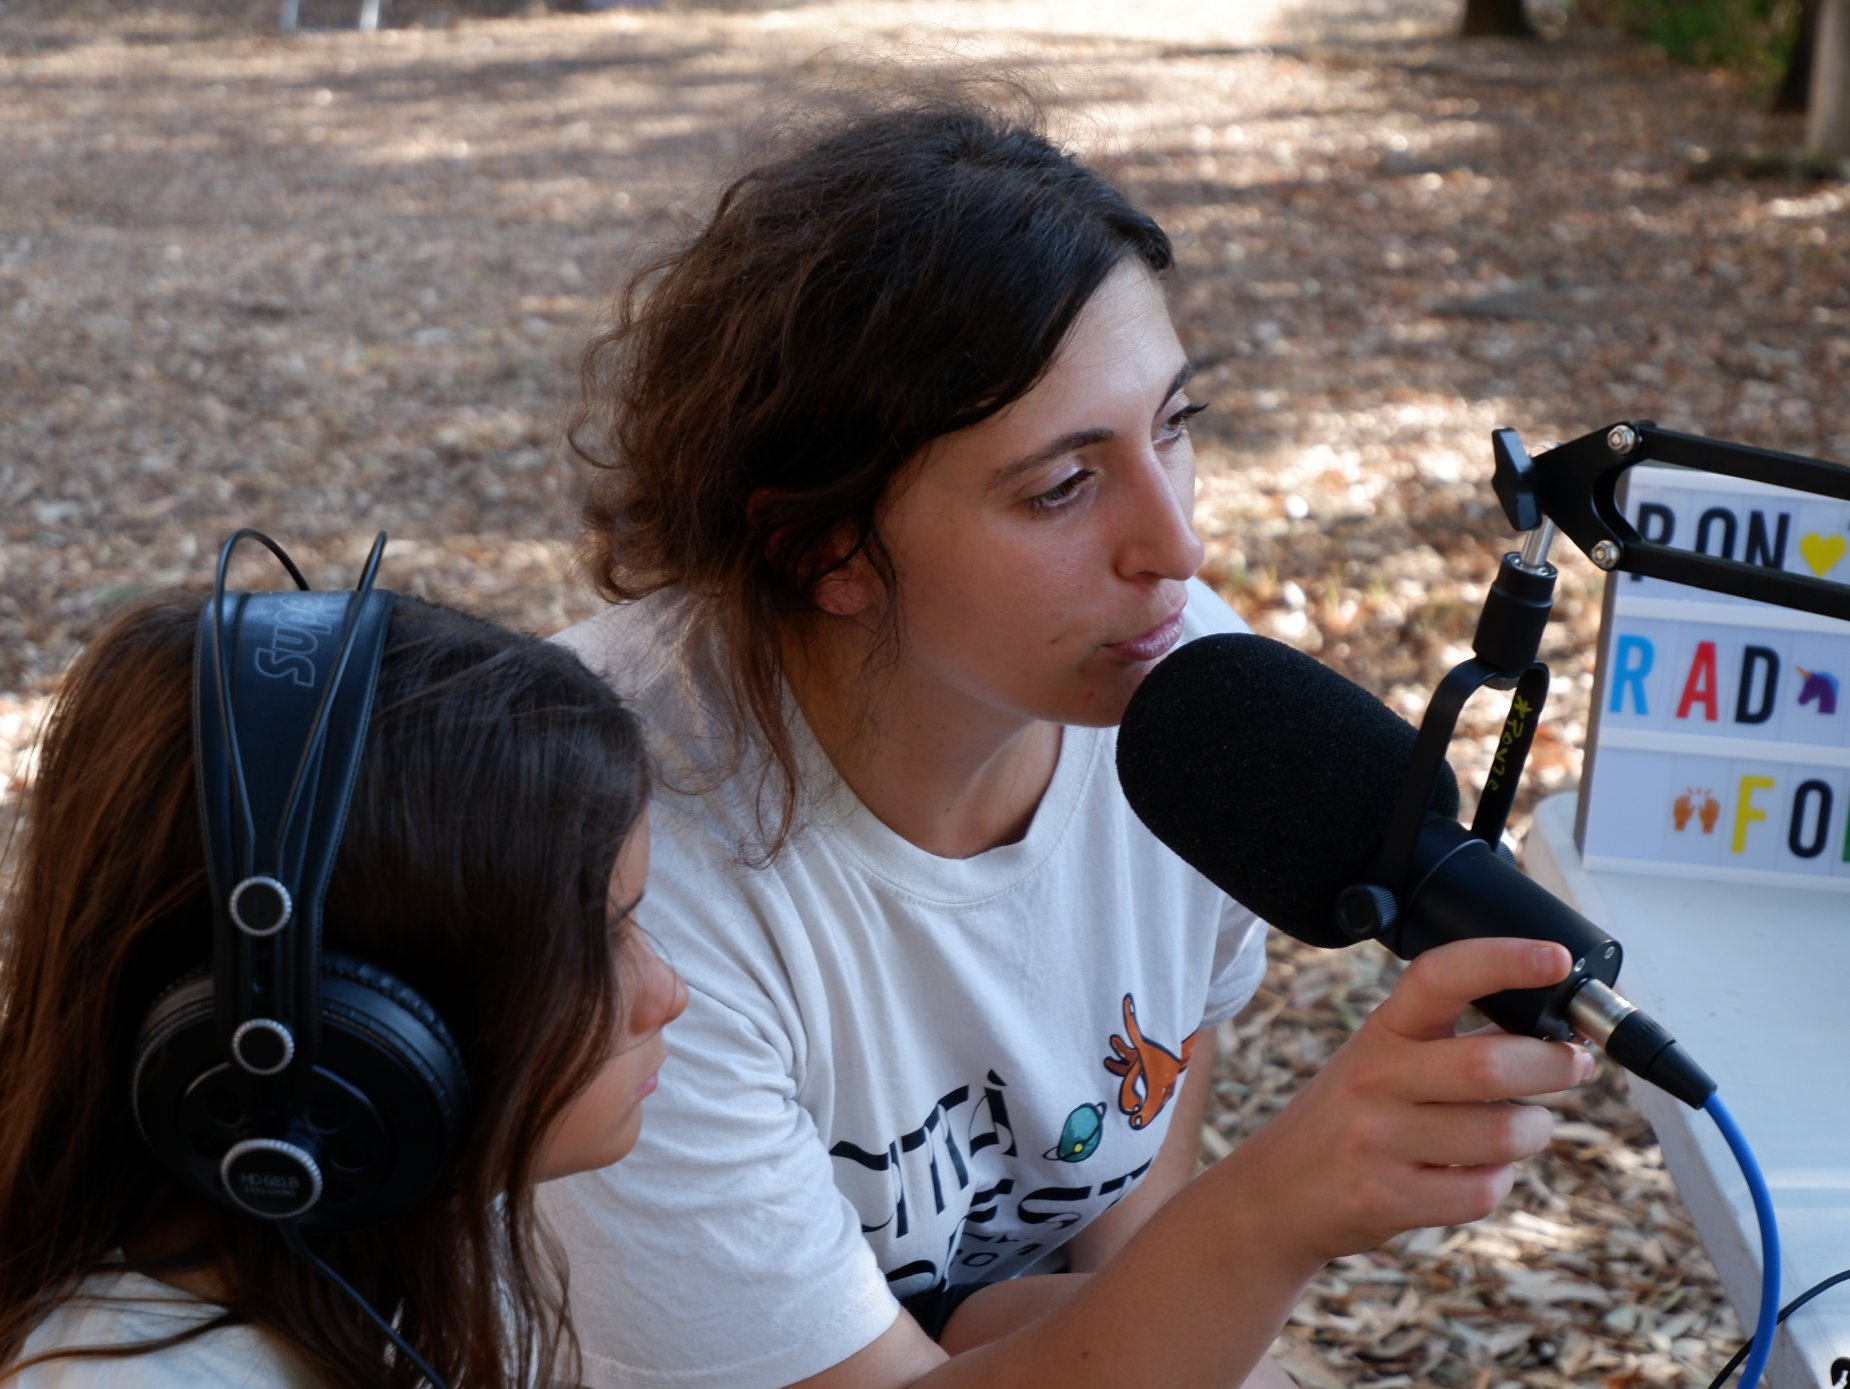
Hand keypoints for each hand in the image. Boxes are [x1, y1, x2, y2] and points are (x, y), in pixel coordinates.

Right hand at [1226, 937, 1592, 1270]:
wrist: (1276, 1192)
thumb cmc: (1350, 1116)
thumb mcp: (1381, 1061)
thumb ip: (1450, 1043)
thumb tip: (1550, 1029)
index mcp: (1382, 1031)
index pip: (1438, 976)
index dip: (1503, 960)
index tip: (1554, 959)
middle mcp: (1374, 1078)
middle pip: (1490, 1064)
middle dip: (1554, 1065)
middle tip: (1573, 1064)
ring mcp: (1376, 1140)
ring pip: (1501, 1135)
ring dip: (1532, 1132)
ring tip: (1518, 1127)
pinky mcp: (1386, 1198)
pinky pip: (1482, 1191)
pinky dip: (1496, 1182)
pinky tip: (1473, 1173)